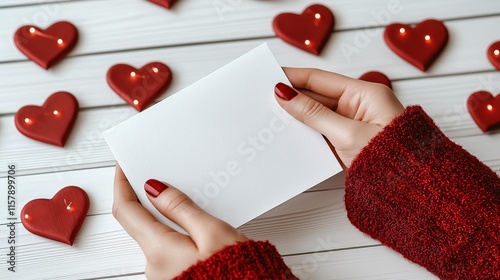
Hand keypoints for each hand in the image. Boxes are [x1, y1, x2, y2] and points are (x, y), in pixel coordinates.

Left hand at [112, 164, 247, 278]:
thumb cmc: (237, 273)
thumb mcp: (212, 232)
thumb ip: (181, 208)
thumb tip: (155, 189)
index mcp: (159, 251)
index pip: (127, 210)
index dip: (122, 184)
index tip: (124, 165)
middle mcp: (155, 265)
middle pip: (139, 222)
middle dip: (145, 198)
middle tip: (157, 173)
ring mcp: (163, 273)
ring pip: (155, 234)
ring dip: (164, 215)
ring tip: (184, 197)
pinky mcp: (174, 275)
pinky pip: (166, 247)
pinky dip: (174, 231)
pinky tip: (192, 223)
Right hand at [275, 68, 404, 167]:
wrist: (413, 191)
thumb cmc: (393, 159)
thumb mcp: (347, 133)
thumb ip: (313, 114)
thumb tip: (285, 95)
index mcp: (365, 94)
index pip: (320, 79)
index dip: (294, 77)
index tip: (269, 77)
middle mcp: (358, 106)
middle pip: (317, 97)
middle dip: (292, 99)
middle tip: (263, 99)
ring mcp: (353, 125)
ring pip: (317, 116)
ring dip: (297, 118)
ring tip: (271, 118)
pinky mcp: (349, 142)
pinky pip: (322, 133)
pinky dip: (307, 134)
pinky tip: (289, 136)